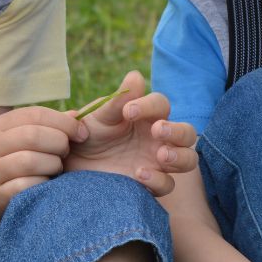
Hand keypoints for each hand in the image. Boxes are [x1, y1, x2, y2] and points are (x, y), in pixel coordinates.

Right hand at [0, 106, 82, 225]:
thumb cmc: (7, 163)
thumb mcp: (18, 139)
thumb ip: (46, 126)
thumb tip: (77, 116)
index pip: (36, 114)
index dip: (64, 122)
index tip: (82, 133)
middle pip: (34, 135)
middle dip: (59, 143)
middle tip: (66, 153)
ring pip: (30, 161)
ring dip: (52, 164)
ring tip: (56, 168)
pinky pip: (26, 186)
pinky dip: (42, 184)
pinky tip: (45, 184)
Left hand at [64, 70, 197, 195]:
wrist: (73, 164)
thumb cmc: (88, 134)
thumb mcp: (97, 116)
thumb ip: (118, 100)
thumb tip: (136, 76)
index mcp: (147, 116)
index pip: (161, 105)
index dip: (149, 106)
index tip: (128, 112)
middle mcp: (158, 139)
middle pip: (187, 133)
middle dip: (177, 131)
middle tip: (158, 131)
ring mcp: (158, 163)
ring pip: (188, 159)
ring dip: (179, 156)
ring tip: (161, 155)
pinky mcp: (151, 185)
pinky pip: (168, 184)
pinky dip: (159, 179)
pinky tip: (140, 174)